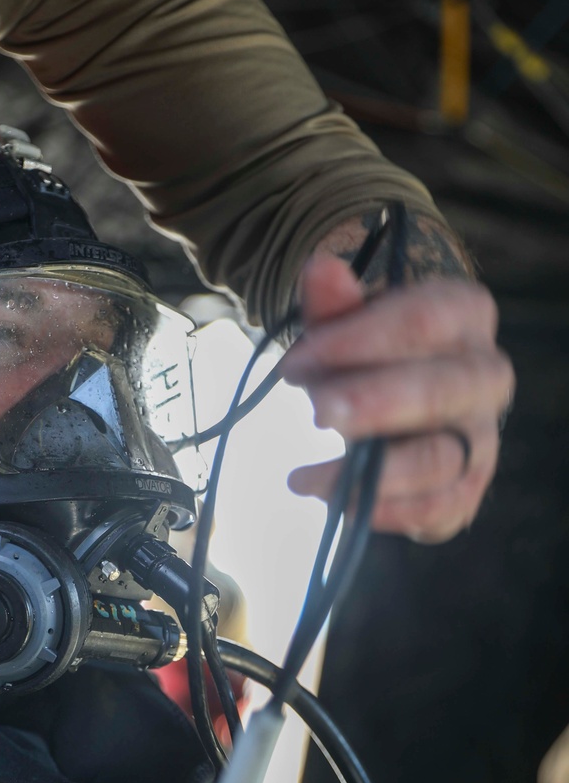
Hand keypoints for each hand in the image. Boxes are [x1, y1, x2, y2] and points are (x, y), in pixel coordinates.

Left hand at [280, 254, 514, 542]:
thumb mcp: (344, 326)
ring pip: (442, 460)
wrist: (391, 400)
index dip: (358, 341)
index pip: (424, 320)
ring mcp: (481, 437)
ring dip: (374, 473)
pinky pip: (440, 511)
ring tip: (310, 477)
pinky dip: (386, 513)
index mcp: (464, 315)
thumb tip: (320, 268)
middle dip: (376, 404)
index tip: (295, 362)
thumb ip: (333, 305)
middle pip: (443, 390)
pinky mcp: (466, 490)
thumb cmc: (368, 355)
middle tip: (316, 413)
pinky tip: (338, 503)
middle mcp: (486, 375)